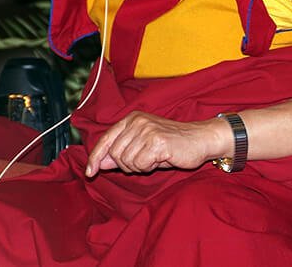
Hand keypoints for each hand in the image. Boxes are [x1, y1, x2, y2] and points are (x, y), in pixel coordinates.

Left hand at [85, 112, 225, 176]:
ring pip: (127, 161)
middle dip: (127, 165)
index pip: (106, 139)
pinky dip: (149, 167)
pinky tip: (161, 159)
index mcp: (131, 118)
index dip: (95, 157)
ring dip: (140, 167)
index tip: (90, 172)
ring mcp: (147, 130)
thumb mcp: (143, 147)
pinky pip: (140, 164)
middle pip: (115, 154)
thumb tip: (100, 163)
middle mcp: (137, 121)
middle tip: (146, 161)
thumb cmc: (173, 144)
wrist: (201, 139)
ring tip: (155, 158)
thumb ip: (122, 152)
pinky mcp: (157, 141)